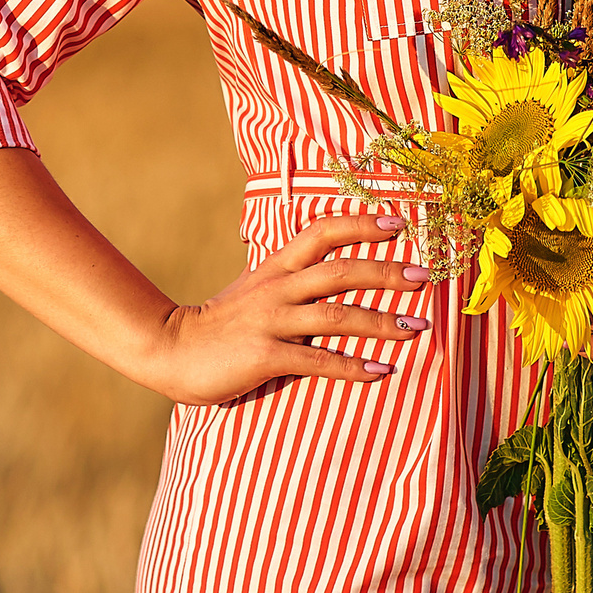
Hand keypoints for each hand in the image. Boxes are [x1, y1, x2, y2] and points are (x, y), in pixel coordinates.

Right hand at [145, 215, 429, 404]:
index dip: (361, 223)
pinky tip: (381, 371)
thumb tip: (337, 280)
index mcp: (276, 268)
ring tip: (417, 329)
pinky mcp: (265, 356)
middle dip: (386, 272)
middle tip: (424, 277)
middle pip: (340, 270)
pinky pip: (318, 360)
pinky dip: (353, 366)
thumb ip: (293, 284)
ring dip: (382, 322)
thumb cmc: (220, 325)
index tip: (399, 221)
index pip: (322, 232)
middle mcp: (277, 288)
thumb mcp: (255, 291)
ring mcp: (271, 321)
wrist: (169, 349)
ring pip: (336, 315)